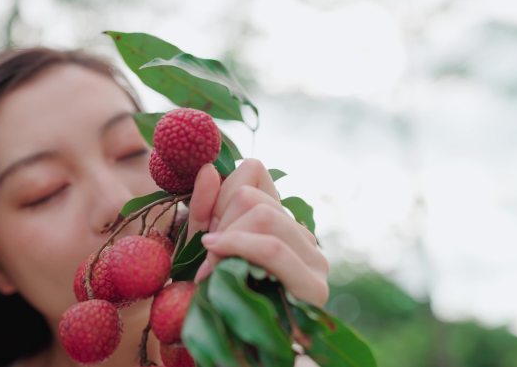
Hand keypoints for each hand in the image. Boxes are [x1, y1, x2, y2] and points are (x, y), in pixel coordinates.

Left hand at [187, 159, 328, 306]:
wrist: (235, 349)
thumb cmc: (217, 295)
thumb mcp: (203, 245)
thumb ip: (205, 208)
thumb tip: (209, 168)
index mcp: (279, 219)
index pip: (254, 171)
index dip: (218, 194)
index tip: (205, 228)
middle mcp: (301, 232)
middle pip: (251, 196)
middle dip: (217, 222)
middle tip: (206, 255)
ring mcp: (312, 257)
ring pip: (262, 215)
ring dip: (224, 240)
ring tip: (211, 270)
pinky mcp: (313, 284)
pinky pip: (272, 249)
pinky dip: (237, 249)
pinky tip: (214, 261)